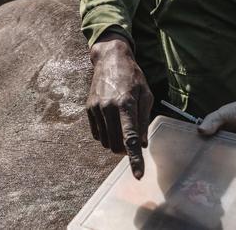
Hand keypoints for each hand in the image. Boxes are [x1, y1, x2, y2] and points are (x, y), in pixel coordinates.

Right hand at [87, 33, 153, 178]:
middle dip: (125, 150)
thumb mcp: (146, 95)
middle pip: (115, 146)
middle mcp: (109, 108)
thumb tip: (141, 144)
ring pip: (105, 142)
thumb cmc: (132, 77)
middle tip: (132, 140)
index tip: (138, 175)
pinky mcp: (89, 109)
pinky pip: (96, 134)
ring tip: (122, 127)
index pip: (130, 139)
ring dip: (115, 143)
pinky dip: (106, 135)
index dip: (135, 159)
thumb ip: (143, 121)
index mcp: (126, 104)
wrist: (110, 59)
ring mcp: (96, 109)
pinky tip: (112, 122)